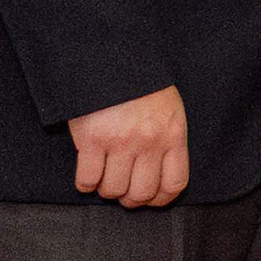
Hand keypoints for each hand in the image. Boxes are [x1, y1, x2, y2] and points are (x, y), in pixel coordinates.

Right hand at [69, 85, 188, 206]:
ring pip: (114, 190)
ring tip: (104, 180)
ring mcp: (121, 143)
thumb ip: (167, 139)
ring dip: (107, 190)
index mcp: (173, 135)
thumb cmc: (142, 86)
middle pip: (142, 192)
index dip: (161, 199)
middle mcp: (150, 143)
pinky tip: (87, 176)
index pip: (174, 183)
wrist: (113, 60)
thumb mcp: (168, 110)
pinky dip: (85, 184)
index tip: (151, 200)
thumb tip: (158, 172)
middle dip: (130, 200)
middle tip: (122, 193)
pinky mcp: (92, 140)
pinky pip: (88, 179)